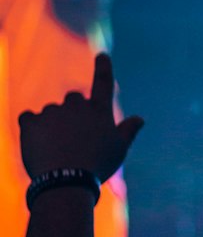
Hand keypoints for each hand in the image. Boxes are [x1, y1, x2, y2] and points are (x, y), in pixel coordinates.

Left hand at [19, 53, 143, 181]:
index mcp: (99, 111)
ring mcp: (53, 112)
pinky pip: (28, 118)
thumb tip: (139, 119)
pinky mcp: (31, 121)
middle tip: (72, 136)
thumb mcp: (118, 151)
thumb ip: (127, 131)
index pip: (103, 83)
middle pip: (73, 98)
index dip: (103, 68)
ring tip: (56, 150)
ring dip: (52, 124)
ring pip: (51, 112)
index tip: (102, 55)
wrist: (66, 181)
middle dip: (73, 112)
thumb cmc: (97, 167)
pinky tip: (37, 144)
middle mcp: (76, 106)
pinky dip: (31, 128)